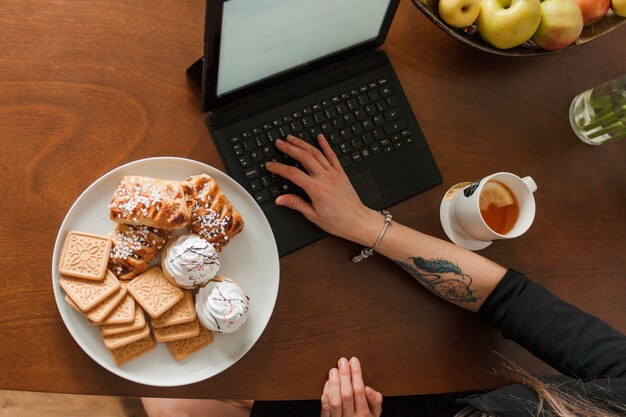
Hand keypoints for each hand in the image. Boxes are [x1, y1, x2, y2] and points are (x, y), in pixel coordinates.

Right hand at [265, 135, 383, 245]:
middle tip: (279, 143)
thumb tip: (280, 199)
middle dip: (289, 148)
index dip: (278, 168)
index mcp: (316, 189)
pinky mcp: (341, 173)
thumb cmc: (337, 221)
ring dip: (302, 143)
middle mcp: (325, 178)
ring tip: (291, 138)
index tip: (270, 165)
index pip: (292, 173)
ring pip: (316, 153)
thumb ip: (295, 204)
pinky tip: (320, 137)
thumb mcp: (313, 215)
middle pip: (303, 157)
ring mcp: (333, 173)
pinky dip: (325, 145)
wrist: (357, 221)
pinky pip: (332, 155)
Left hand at [320, 357, 382, 416]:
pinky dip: (326, 393)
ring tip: (334, 370)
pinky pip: (325, 407)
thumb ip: (375, 401)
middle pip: (347, 394)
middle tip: (343, 361)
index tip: (354, 361)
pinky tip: (329, 382)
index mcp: (364, 415)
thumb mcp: (375, 413)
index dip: (356, 374)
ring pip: (335, 401)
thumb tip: (368, 389)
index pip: (359, 391)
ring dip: (334, 383)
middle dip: (345, 375)